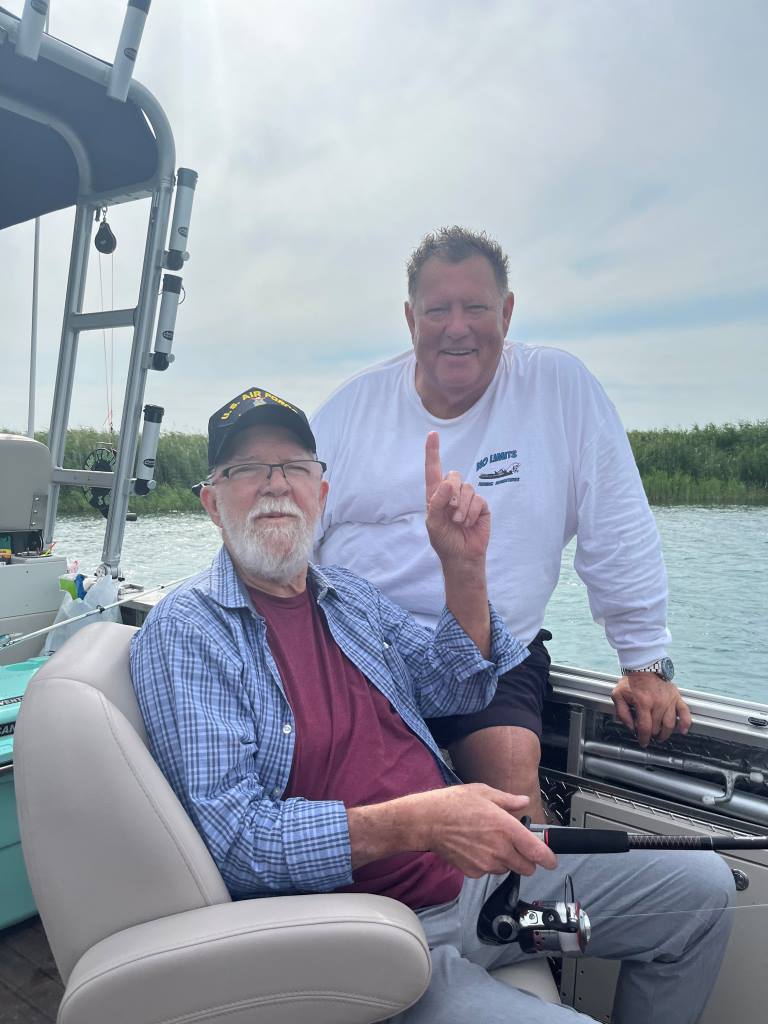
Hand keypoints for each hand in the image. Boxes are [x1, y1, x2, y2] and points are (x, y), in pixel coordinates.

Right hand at [410, 783, 557, 877]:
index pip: (537, 852)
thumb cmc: (453, 804)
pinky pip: (488, 871)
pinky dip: (487, 864)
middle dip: (526, 859)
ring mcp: (486, 864)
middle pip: (527, 868)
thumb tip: (522, 802)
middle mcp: (500, 849)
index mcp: (507, 828)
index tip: (551, 860)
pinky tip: (476, 848)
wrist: (428, 821)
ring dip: (505, 861)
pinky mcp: (474, 872)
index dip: (549, 859)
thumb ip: (508, 800)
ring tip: (490, 842)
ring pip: (507, 869)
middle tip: (516, 846)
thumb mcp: (484, 793)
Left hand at [425, 432, 489, 564]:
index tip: (433, 434)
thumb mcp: (434, 523)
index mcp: (436, 495)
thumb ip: (437, 502)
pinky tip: (468, 524)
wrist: (462, 556)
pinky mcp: (481, 506)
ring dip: (461, 507)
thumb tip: (448, 483)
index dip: (433, 452)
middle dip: (452, 493)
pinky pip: (478, 500)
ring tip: (458, 522)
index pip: (433, 470)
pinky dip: (471, 513)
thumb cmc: (444, 540)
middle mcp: (452, 493)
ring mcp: (468, 499)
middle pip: (453, 475)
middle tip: (450, 513)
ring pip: (467, 488)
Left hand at [611, 673, 691, 745]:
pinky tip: (682, 731)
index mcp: (643, 703)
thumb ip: (622, 713)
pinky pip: (685, 713)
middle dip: (652, 734)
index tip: (643, 742)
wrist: (644, 667)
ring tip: (660, 736)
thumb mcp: (618, 695)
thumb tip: (630, 727)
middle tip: (649, 735)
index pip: (645, 727)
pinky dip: (685, 723)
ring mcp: (669, 700)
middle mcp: (658, 702)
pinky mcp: (677, 697)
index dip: (643, 738)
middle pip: (657, 728)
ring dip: (665, 733)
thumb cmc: (631, 682)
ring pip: (670, 724)